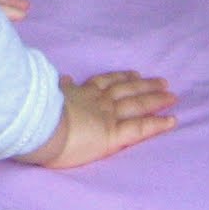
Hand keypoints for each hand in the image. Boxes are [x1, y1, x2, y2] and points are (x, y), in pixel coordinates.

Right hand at [17, 71, 176, 168]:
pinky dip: (157, 123)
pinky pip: (140, 128)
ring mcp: (107, 117)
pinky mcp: (114, 135)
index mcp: (80, 94)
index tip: (132, 74)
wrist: (39, 127)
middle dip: (144, 85)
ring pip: (137, 104)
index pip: (104, 83)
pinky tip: (172, 120)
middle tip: (162, 81)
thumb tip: (64, 77)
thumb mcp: (48, 96)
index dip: (120, 78)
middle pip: (126, 90)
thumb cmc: (37, 115)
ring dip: (155, 99)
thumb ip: (60, 88)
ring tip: (171, 95)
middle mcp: (97, 102)